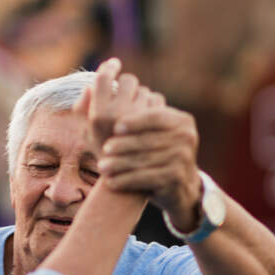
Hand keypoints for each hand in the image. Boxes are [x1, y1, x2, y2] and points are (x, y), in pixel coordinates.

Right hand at [74, 58, 152, 150]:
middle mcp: (118, 113)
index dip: (109, 67)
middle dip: (127, 85)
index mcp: (98, 114)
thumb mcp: (87, 132)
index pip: (103, 78)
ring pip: (145, 90)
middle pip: (128, 80)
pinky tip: (148, 119)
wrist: (127, 179)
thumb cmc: (103, 154)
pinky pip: (157, 101)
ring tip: (136, 111)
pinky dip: (153, 106)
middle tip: (125, 95)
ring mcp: (139, 118)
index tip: (113, 65)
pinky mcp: (156, 122)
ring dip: (141, 97)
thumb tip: (92, 85)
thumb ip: (85, 107)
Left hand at [94, 87, 202, 230]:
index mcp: (180, 119)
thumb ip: (123, 109)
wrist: (178, 186)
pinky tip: (111, 183)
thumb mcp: (145, 131)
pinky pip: (147, 178)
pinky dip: (127, 180)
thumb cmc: (152, 152)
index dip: (135, 120)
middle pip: (149, 139)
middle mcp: (187, 136)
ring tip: (102, 168)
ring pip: (145, 160)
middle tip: (105, 149)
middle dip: (124, 145)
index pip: (155, 116)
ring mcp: (184, 158)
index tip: (116, 127)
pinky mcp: (178, 178)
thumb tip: (87, 88)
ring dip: (121, 164)